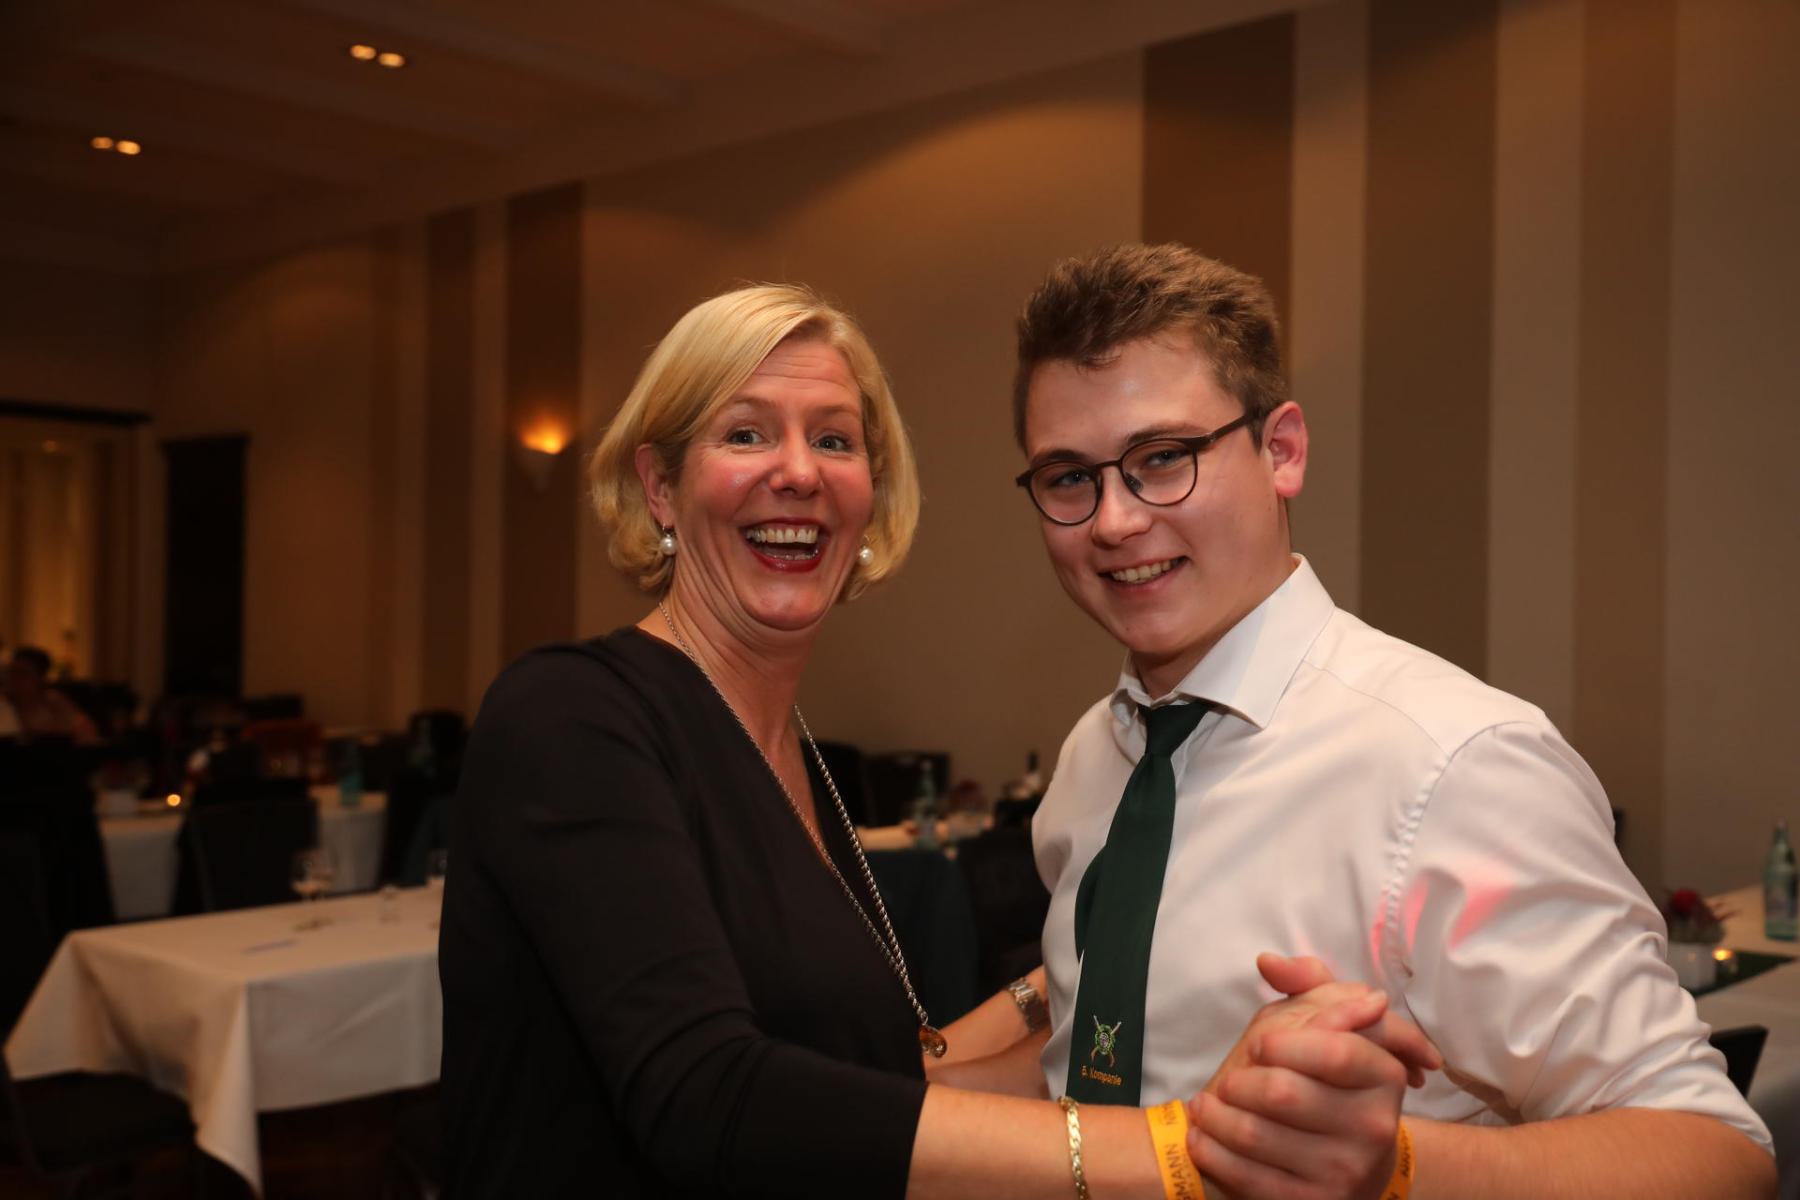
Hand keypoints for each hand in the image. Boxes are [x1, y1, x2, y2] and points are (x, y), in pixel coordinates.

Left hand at [1187, 955, 1439, 1199]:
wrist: (1348, 1164)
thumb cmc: (1328, 1082)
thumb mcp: (1325, 1026)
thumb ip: (1306, 985)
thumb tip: (1269, 962)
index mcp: (1384, 1075)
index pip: (1332, 1051)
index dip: (1284, 1044)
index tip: (1258, 1045)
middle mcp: (1374, 1126)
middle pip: (1282, 1093)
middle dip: (1240, 1082)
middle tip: (1227, 1080)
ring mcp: (1346, 1170)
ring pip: (1255, 1134)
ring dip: (1214, 1117)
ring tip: (1204, 1105)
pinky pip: (1247, 1177)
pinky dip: (1213, 1153)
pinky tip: (1203, 1138)